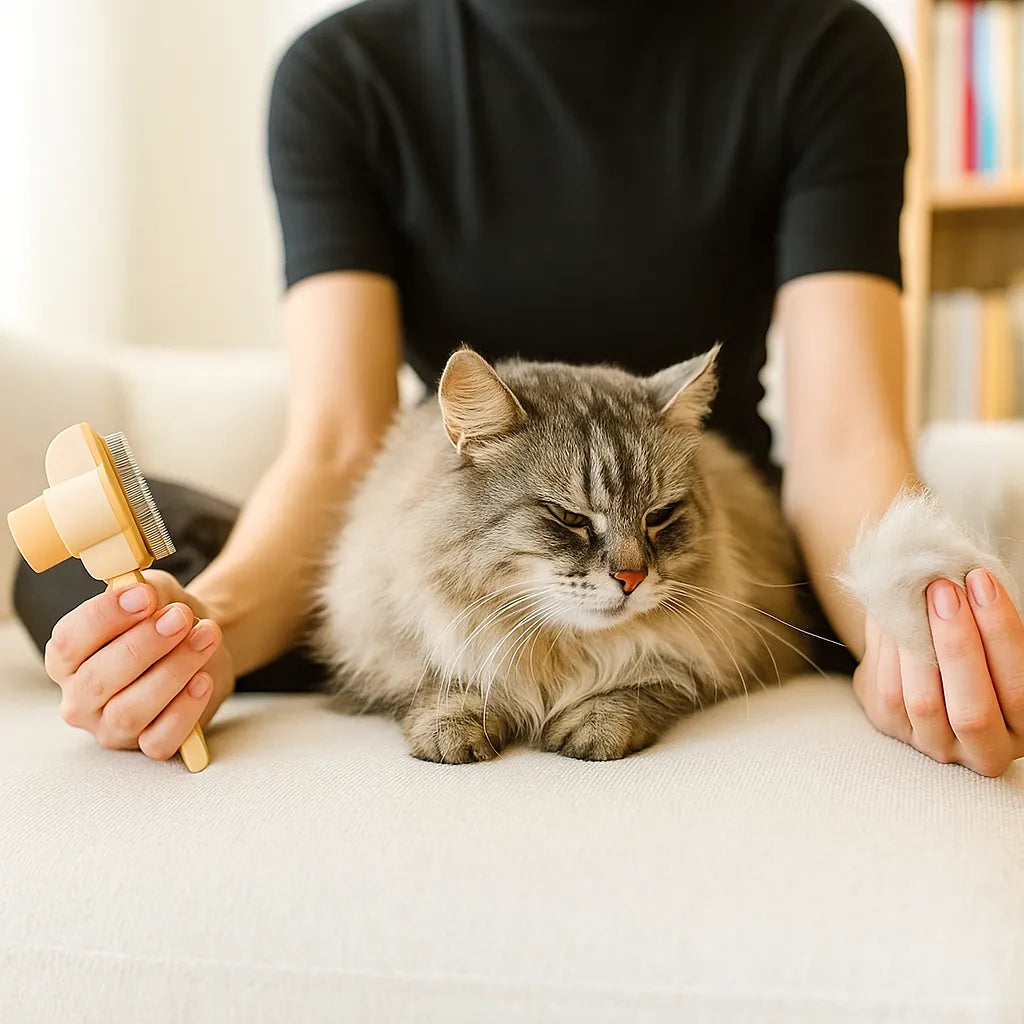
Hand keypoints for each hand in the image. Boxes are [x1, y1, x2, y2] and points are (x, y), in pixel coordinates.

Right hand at [44, 570, 234, 760]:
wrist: (201, 643)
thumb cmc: (165, 619)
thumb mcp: (155, 594)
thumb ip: (146, 591)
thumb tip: (147, 596)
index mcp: (67, 659)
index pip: (68, 642)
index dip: (104, 617)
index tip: (145, 597)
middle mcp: (81, 699)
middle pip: (97, 681)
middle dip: (143, 645)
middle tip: (180, 618)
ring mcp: (112, 728)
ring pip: (129, 712)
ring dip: (172, 671)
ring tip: (205, 636)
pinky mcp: (148, 745)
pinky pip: (160, 741)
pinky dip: (185, 710)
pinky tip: (204, 680)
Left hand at [853, 569, 1023, 776]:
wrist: (919, 666)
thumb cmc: (972, 649)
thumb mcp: (989, 642)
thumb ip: (984, 621)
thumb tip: (962, 577)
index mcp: (1022, 726)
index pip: (1019, 689)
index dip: (1001, 633)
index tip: (980, 580)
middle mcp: (983, 748)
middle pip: (972, 710)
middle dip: (959, 644)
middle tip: (943, 588)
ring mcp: (935, 744)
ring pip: (924, 703)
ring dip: (918, 643)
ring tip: (915, 595)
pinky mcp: (892, 728)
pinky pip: (889, 692)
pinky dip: (890, 649)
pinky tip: (891, 615)